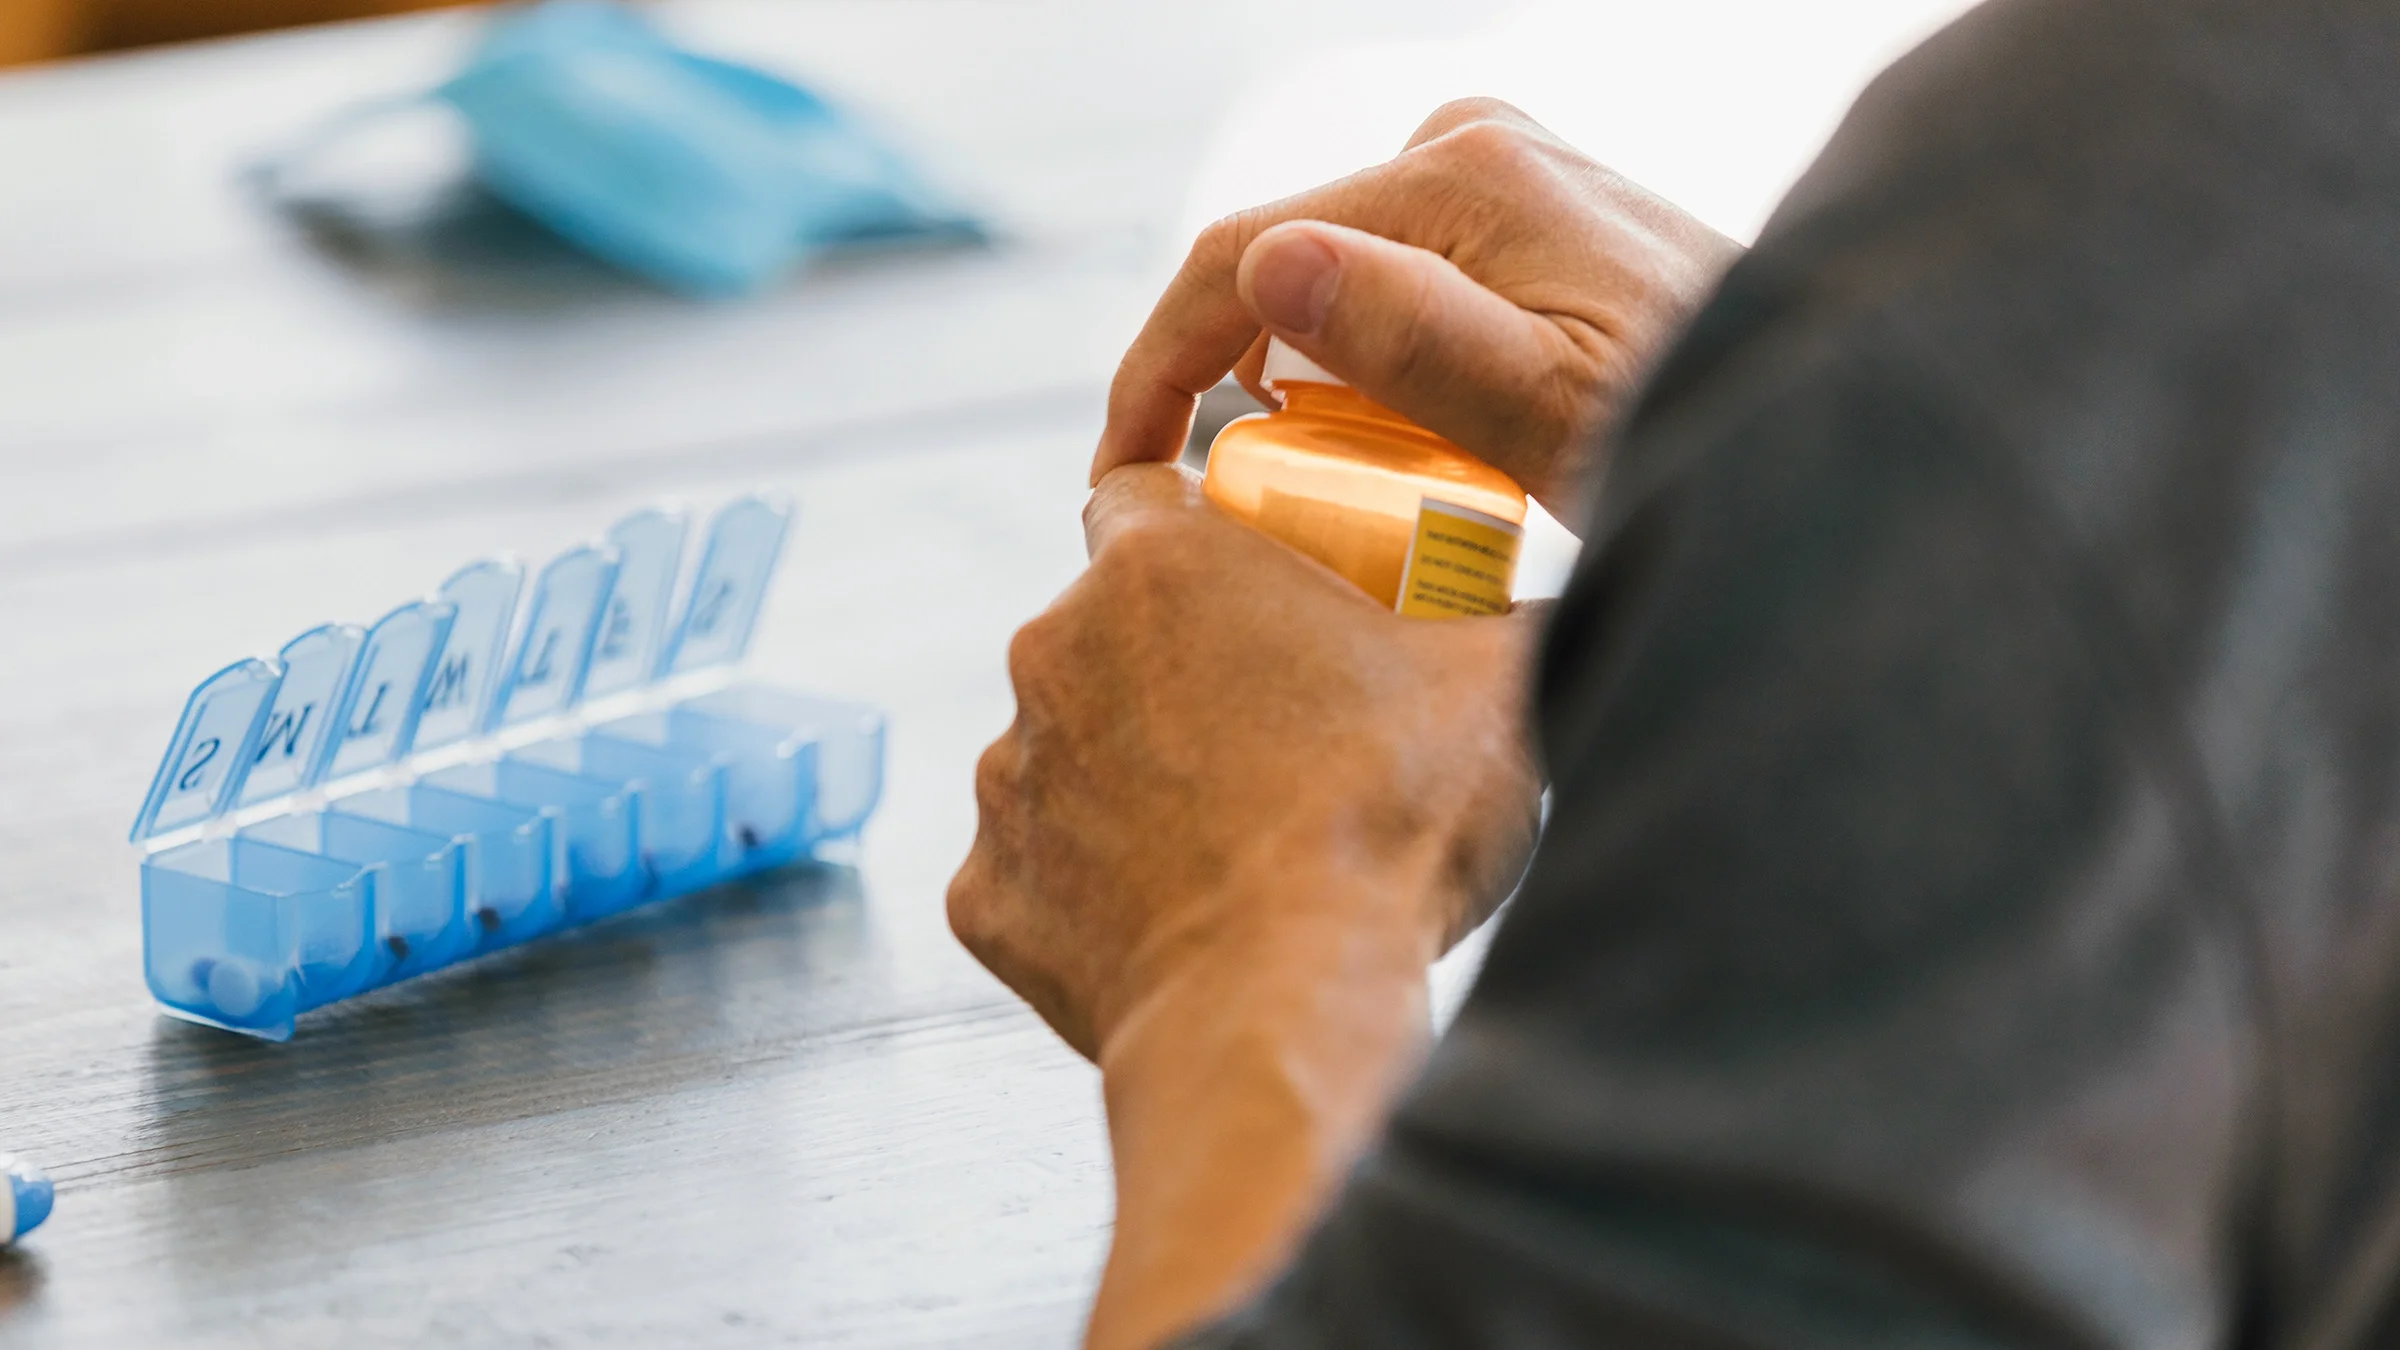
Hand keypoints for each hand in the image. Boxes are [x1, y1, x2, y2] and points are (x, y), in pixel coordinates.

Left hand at [949, 465, 1543, 1347]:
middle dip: (1174, 666)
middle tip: (1274, 730)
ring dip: (1131, 779)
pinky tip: (1180, 919)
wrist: (1286, 1011)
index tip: (1246, 576)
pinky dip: (1092, 891)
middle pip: (1104, 629)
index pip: (1141, 491)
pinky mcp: (987, 893)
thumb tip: (1565, 593)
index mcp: (1155, 565)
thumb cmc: (1382, 836)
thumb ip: (1523, 610)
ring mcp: (1009, 777)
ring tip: (1234, 841)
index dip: (1196, 525)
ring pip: (1067, 752)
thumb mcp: (1501, 687)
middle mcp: (1050, 651)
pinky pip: (1037, 873)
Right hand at [1094, 98, 1739, 521]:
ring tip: (1340, 485)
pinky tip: (1407, 438)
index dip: (1156, 365)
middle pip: (1289, 261)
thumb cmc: (1690, 434)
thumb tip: (1271, 266)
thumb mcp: (1547, 418)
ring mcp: (1506, 167)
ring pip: (1342, 272)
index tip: (1116, 471)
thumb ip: (1415, 340)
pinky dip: (1374, 356)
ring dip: (1310, 374)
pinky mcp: (1529, 206)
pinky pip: (1403, 274)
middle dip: (1237, 378)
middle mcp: (1475, 144)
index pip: (1241, 254)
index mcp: (1460, 177)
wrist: (1816, 417)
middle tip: (1242, 507)